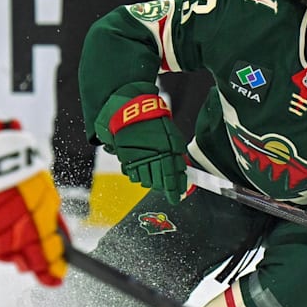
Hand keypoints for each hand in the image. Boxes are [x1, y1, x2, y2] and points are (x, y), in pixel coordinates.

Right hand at [0, 120, 67, 285]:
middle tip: (40, 269)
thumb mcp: (44, 191)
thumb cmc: (18, 171)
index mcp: (38, 212)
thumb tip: (59, 242)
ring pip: (5, 256)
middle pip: (26, 257)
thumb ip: (51, 218)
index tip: (58, 276)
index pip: (48, 248)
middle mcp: (15, 222)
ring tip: (16, 244)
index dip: (53, 265)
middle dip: (35, 265)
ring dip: (13, 255)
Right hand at [97, 83, 187, 204]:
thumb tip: (182, 171)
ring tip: (152, 172)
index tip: (177, 198)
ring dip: (150, 180)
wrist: (130, 108)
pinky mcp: (125, 158)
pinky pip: (132, 175)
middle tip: (166, 186)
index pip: (171, 177)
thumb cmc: (153, 120)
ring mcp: (137, 158)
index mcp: (167, 150)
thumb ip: (177, 155)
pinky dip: (137, 175)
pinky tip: (141, 168)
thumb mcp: (171, 135)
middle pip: (158, 182)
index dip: (175, 190)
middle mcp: (152, 156)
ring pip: (145, 180)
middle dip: (163, 186)